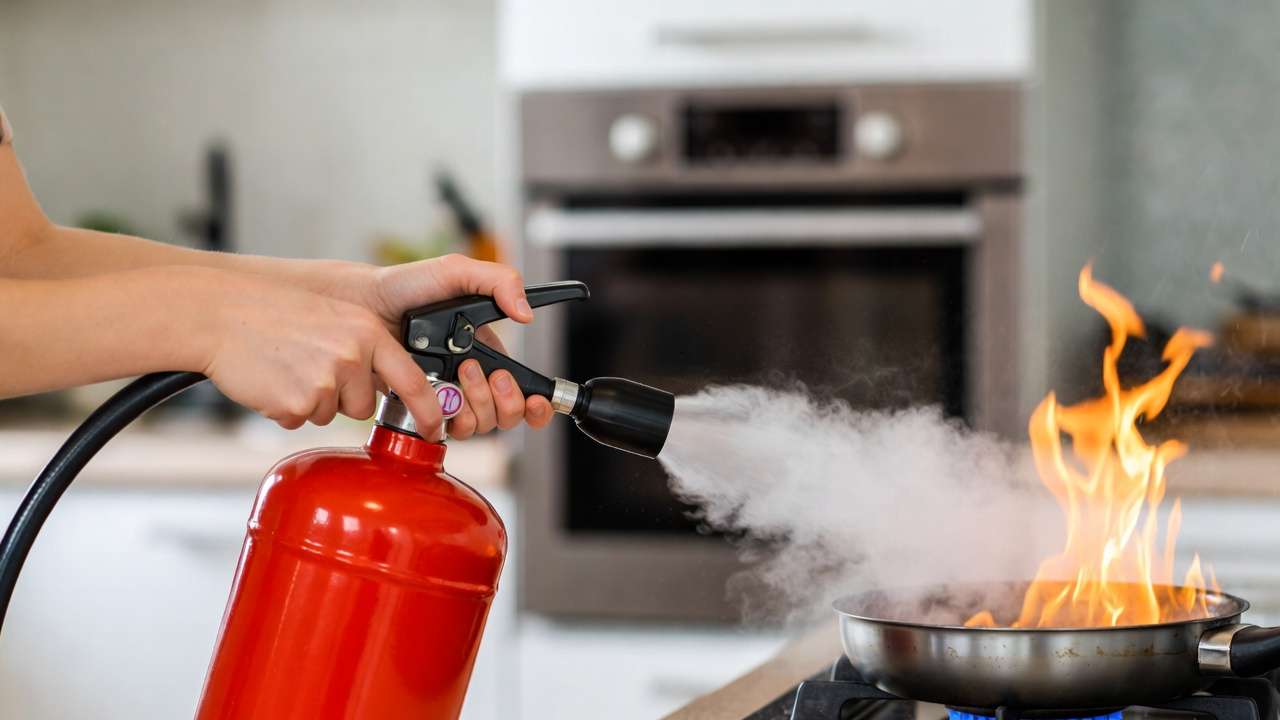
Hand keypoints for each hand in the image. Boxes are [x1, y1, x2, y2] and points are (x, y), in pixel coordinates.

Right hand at [199, 271, 444, 432]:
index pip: (414, 380)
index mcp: (368, 331)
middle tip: (308, 368)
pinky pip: (300, 420)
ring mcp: (326, 380)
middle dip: (340, 398)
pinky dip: (285, 407)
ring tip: (287, 368)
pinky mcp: (298, 402)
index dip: (429, 412)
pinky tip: (271, 379)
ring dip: (311, 401)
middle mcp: (353, 355)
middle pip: (363, 405)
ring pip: (330, 414)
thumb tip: (387, 385)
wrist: (220, 314)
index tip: (437, 431)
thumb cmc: (274, 315)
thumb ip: (365, 347)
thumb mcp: (334, 318)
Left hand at [299, 254, 554, 437]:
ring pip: (478, 425)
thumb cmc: (397, 287)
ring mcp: (440, 395)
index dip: (533, 401)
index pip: (520, 388)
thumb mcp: (453, 272)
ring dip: (477, 407)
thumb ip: (497, 280)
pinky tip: (438, 399)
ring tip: (458, 377)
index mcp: (481, 349)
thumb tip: (526, 314)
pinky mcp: (413, 409)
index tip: (535, 398)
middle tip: (479, 372)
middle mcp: (464, 377)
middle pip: (503, 413)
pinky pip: (443, 430)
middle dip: (502, 400)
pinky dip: (448, 421)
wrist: (349, 306)